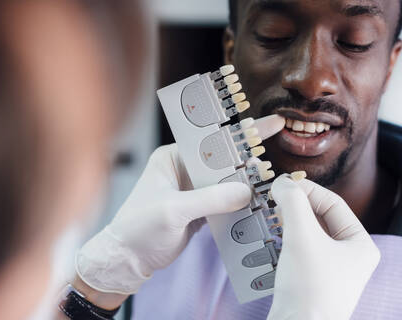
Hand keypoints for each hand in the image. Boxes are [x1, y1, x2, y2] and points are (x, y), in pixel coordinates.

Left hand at [75, 115, 284, 297]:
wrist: (128, 260)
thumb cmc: (138, 228)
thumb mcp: (172, 210)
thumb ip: (210, 199)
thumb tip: (246, 192)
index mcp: (173, 157)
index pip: (211, 140)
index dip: (240, 133)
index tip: (270, 125)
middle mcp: (185, 170)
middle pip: (224, 161)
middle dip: (248, 160)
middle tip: (273, 160)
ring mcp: (194, 190)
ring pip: (227, 183)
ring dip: (247, 184)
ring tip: (271, 183)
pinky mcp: (201, 209)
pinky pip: (226, 202)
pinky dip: (240, 204)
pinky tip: (258, 203)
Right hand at [267, 174, 379, 319]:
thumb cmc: (309, 289)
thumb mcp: (302, 236)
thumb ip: (293, 202)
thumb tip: (283, 182)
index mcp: (360, 245)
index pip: (333, 203)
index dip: (307, 191)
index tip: (282, 186)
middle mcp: (349, 257)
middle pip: (320, 217)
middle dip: (295, 207)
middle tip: (273, 199)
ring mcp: (331, 271)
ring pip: (307, 233)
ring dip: (287, 222)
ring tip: (269, 215)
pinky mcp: (312, 281)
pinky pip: (298, 250)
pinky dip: (284, 240)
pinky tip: (270, 237)